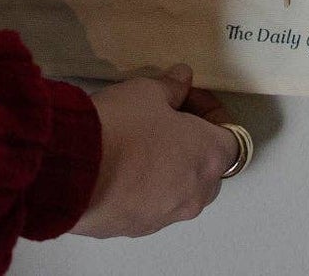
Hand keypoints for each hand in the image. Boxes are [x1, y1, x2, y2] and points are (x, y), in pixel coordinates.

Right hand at [71, 65, 239, 237]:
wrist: (74, 172)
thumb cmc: (121, 128)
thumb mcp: (148, 92)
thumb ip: (172, 87)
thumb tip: (181, 80)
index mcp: (209, 158)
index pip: (233, 137)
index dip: (213, 112)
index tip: (188, 97)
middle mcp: (195, 194)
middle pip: (209, 167)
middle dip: (194, 142)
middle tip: (167, 116)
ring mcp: (166, 216)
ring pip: (181, 189)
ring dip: (170, 165)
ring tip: (140, 140)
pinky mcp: (137, 228)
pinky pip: (152, 204)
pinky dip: (146, 186)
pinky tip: (121, 164)